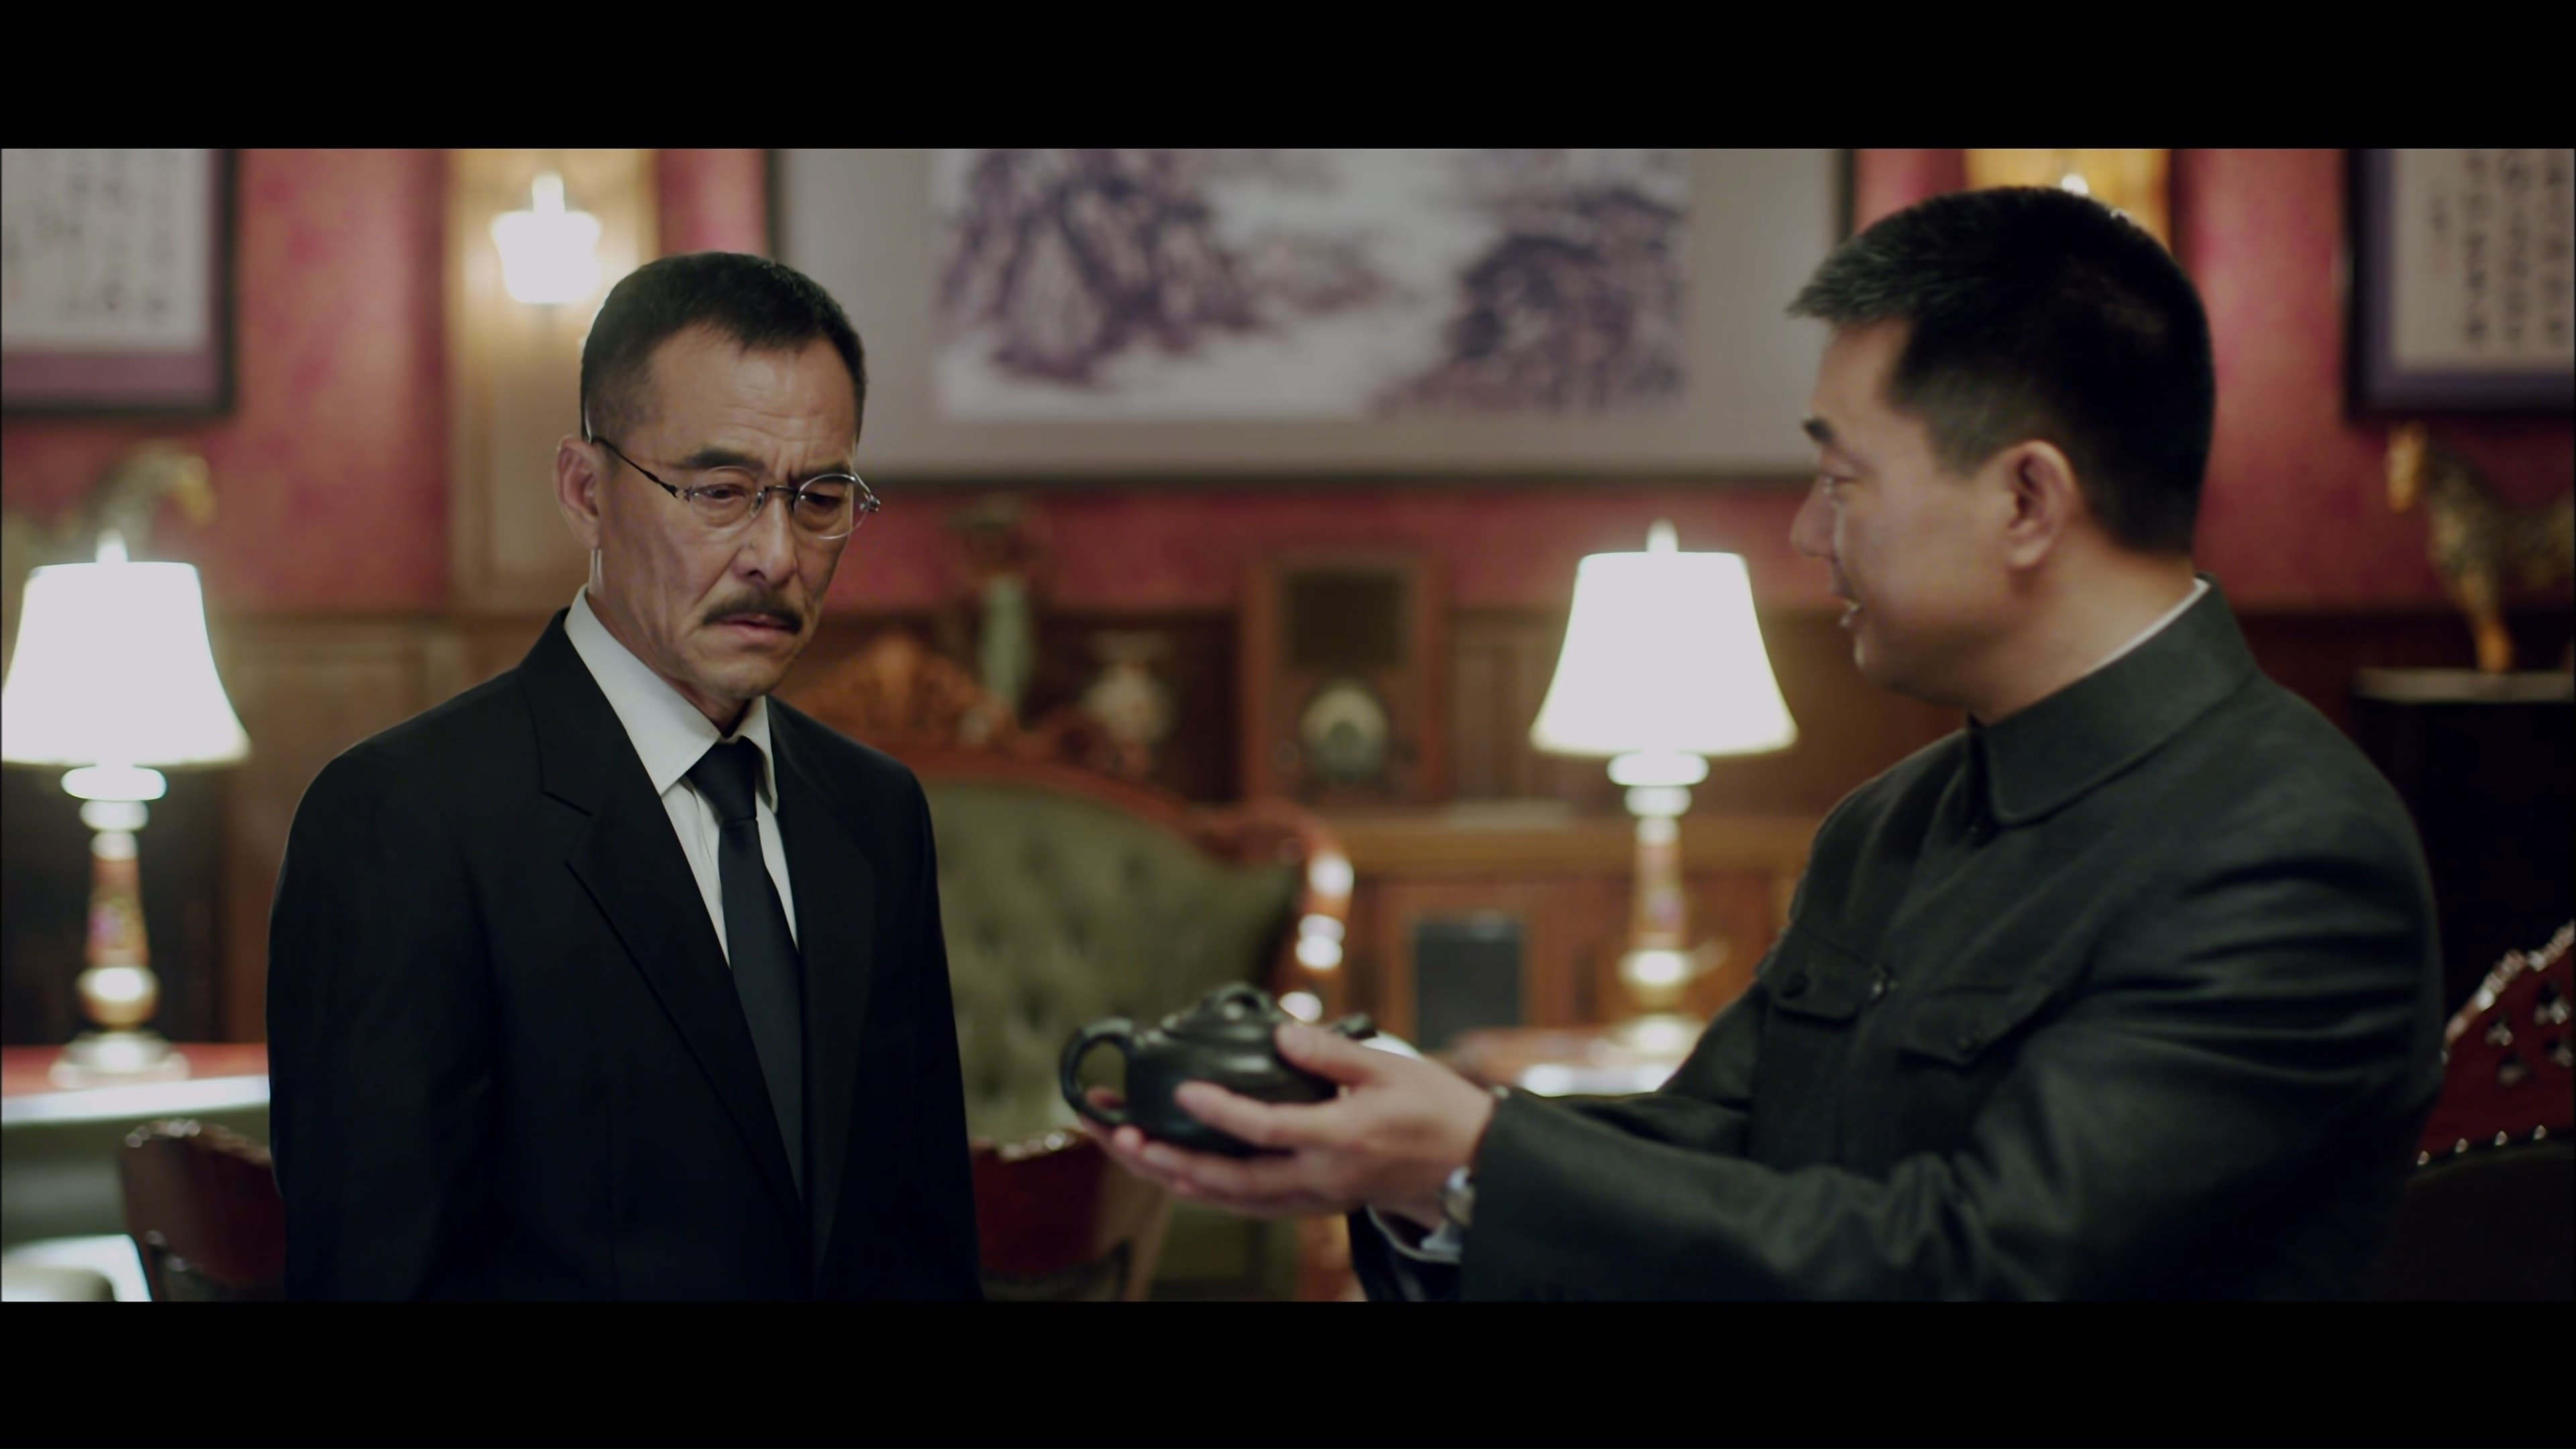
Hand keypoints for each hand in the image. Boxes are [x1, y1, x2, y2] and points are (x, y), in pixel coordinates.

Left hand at [1078, 1023, 1498, 1224]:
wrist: (1466, 1166)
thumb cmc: (1433, 1110)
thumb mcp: (1391, 1067)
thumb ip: (1332, 1053)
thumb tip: (1282, 1033)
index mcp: (1340, 1139)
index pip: (1266, 1130)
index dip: (1220, 1111)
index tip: (1182, 1090)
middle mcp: (1318, 1178)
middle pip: (1228, 1181)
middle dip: (1167, 1161)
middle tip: (1120, 1137)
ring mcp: (1312, 1197)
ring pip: (1230, 1200)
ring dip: (1173, 1177)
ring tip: (1127, 1151)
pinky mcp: (1310, 1202)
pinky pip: (1245, 1204)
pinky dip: (1203, 1190)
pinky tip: (1171, 1170)